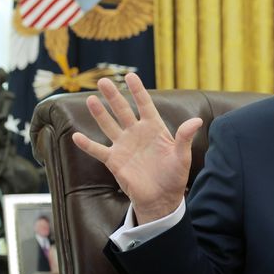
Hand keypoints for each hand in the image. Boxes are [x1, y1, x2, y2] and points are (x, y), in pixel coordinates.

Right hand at [71, 73, 203, 223]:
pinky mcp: (114, 161)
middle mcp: (137, 133)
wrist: (162, 198)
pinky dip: (87, 145)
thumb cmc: (174, 176)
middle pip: (122, 110)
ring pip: (108, 125)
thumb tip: (197, 121)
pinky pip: (98, 151)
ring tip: (90, 99)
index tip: (130, 76)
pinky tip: (76, 136)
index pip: (144, 104)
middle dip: (113, 96)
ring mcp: (124, 146)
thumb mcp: (182, 156)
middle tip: (103, 81)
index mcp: (154, 128)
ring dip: (99, 113)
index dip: (137, 90)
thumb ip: (185, 137)